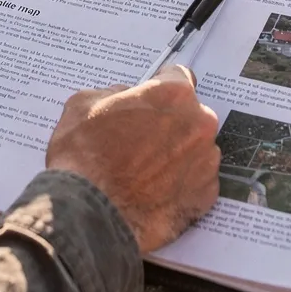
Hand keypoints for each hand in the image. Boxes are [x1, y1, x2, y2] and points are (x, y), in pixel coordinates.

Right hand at [45, 66, 221, 252]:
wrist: (89, 214)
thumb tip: (124, 98)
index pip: (179, 78)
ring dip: (178, 155)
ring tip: (146, 172)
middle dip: (171, 123)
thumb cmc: (84, 157)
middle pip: (191, 115)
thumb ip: (113, 94)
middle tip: (143, 141)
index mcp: (173, 95)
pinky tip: (155, 192)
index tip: (153, 101)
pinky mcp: (206, 196)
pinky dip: (181, 185)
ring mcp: (206, 162)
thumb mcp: (84, 104)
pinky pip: (198, 183)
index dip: (162, 88)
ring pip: (196, 150)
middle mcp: (199, 124)